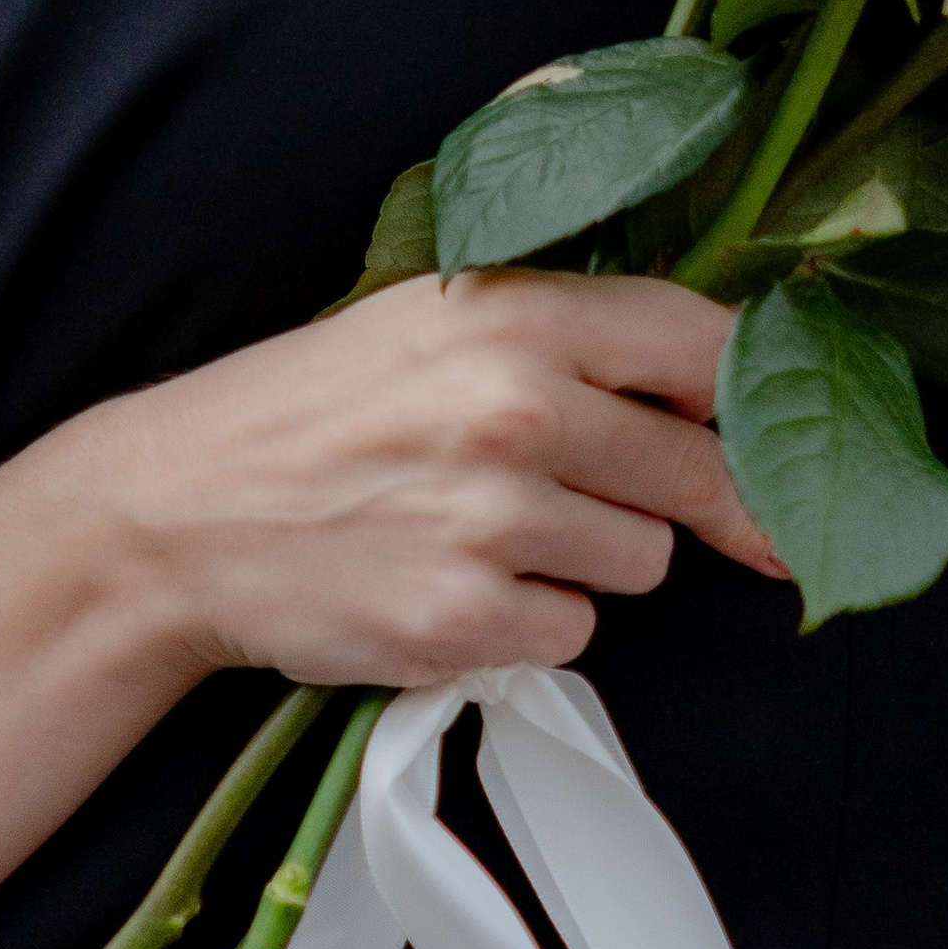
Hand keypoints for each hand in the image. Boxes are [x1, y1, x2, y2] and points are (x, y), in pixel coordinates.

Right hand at [64, 265, 773, 695]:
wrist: (174, 513)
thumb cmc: (307, 413)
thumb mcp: (422, 323)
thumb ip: (557, 334)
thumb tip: (716, 385)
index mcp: (505, 313)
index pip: (696, 339)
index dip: (749, 389)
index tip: (773, 427)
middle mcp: (512, 407)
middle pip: (697, 469)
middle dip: (682, 496)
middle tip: (606, 494)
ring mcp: (491, 518)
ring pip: (641, 562)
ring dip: (589, 560)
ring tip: (484, 530)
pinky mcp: (465, 618)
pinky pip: (571, 636)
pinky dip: (526, 624)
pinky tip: (449, 584)